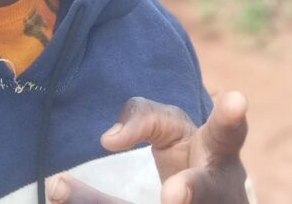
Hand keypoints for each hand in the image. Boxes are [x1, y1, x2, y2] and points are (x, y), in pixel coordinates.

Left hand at [46, 91, 249, 203]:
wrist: (205, 203)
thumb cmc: (190, 157)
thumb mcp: (173, 128)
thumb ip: (144, 117)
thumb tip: (108, 138)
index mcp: (219, 155)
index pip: (227, 133)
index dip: (232, 117)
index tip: (236, 98)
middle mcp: (215, 192)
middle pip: (206, 193)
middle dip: (192, 192)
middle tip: (172, 194)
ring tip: (61, 188)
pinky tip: (55, 193)